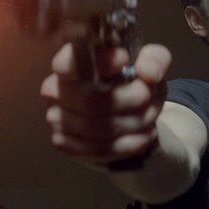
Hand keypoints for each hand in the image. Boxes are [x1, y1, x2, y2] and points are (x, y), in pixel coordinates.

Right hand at [40, 42, 171, 170]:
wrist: (122, 117)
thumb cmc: (132, 83)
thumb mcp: (149, 63)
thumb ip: (154, 60)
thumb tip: (147, 74)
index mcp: (70, 61)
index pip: (69, 62)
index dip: (96, 62)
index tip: (124, 60)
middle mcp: (54, 88)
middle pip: (93, 100)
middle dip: (131, 101)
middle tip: (149, 98)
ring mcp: (57, 118)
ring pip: (100, 127)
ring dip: (135, 124)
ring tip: (150, 117)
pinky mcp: (64, 143)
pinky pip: (101, 149)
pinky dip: (130, 144)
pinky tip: (144, 135)